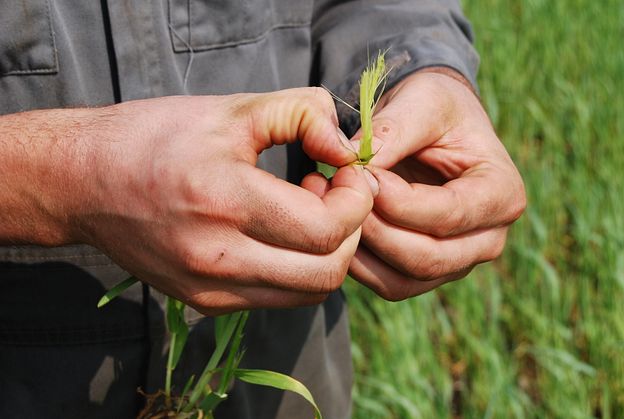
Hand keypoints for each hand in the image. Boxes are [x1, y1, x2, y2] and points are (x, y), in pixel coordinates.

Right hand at [1, 88, 373, 313]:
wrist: (82, 181)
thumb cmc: (156, 137)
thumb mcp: (232, 109)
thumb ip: (302, 115)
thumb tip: (348, 150)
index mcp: (223, 199)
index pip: (326, 229)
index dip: (356, 201)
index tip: (347, 172)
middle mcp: (216, 257)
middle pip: (327, 272)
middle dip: (352, 230)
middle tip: (336, 192)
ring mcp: (209, 288)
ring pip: (308, 293)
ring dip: (329, 253)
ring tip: (309, 211)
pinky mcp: (204, 302)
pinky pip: (277, 298)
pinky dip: (298, 268)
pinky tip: (281, 232)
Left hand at [347, 69, 525, 299]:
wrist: (432, 126)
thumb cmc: (436, 107)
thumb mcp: (422, 101)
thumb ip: (393, 129)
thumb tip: (353, 163)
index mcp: (502, 194)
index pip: (449, 215)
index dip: (399, 202)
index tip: (362, 174)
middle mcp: (489, 239)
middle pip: (428, 258)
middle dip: (377, 229)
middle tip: (342, 194)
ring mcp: (459, 263)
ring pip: (404, 280)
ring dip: (363, 250)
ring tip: (337, 208)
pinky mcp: (428, 274)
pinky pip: (389, 285)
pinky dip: (358, 264)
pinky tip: (340, 228)